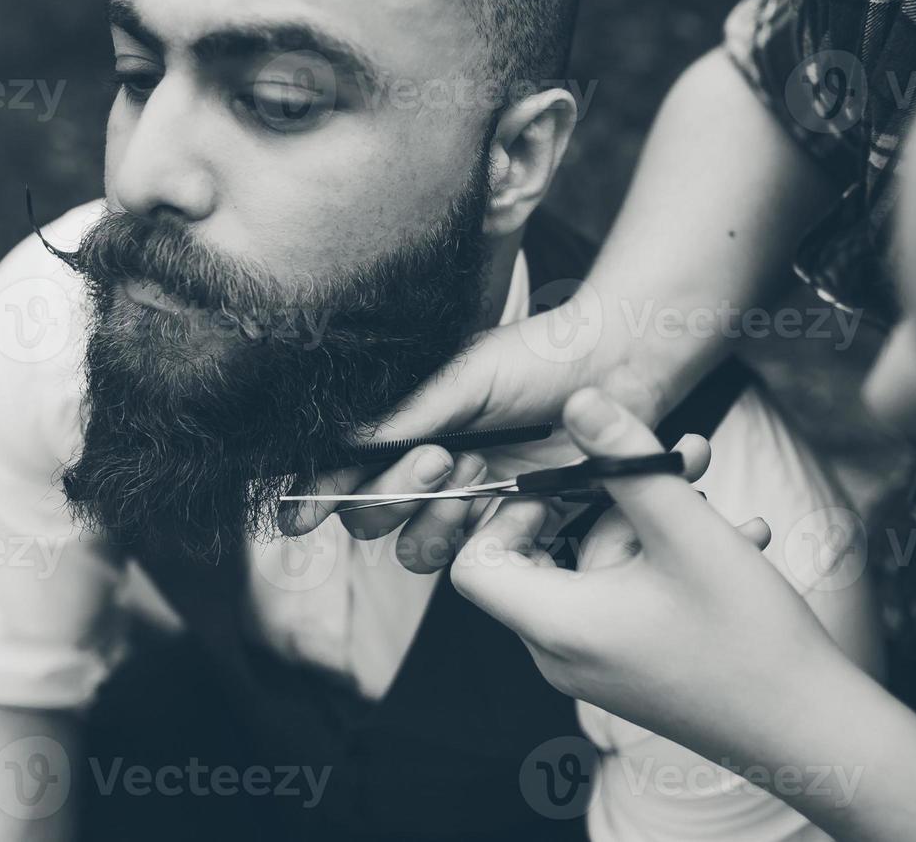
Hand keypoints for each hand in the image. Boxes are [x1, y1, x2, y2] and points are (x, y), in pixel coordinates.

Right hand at [282, 309, 661, 572]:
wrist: (615, 368)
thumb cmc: (537, 358)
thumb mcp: (462, 377)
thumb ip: (402, 417)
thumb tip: (337, 443)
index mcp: (404, 426)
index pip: (340, 471)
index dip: (314, 497)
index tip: (300, 519)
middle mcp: (423, 468)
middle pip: (366, 517)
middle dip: (389, 495)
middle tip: (439, 457)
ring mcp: (463, 501)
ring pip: (411, 547)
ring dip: (433, 518)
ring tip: (471, 470)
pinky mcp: (505, 526)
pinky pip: (466, 558)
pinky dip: (478, 534)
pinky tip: (513, 496)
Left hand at [450, 386, 851, 760]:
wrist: (815, 735)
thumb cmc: (751, 642)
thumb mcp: (686, 532)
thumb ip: (628, 459)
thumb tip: (578, 401)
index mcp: (557, 626)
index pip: (474, 564)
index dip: (504, 514)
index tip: (563, 485)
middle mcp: (562, 653)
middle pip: (543, 554)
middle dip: (604, 500)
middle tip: (661, 467)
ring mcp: (597, 664)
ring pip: (598, 567)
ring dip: (650, 523)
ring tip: (713, 497)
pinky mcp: (632, 666)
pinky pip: (625, 595)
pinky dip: (665, 561)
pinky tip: (738, 538)